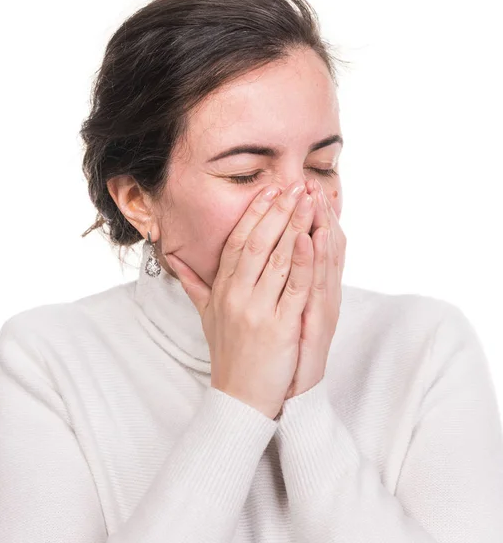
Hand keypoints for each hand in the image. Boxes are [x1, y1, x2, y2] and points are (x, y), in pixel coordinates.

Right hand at [164, 181, 316, 419]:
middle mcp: (236, 295)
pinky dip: (303, 261)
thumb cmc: (228, 353)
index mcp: (222, 289)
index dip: (254, 214)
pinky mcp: (279, 328)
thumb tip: (174, 259)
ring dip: (294, 225)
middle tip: (294, 184)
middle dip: (277, 210)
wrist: (240, 397)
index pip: (237, 241)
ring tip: (309, 199)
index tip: (269, 190)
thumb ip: (194, 283)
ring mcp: (256, 311)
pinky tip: (312, 238)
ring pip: (276, 259)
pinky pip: (293, 288)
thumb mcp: (206, 315)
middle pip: (257, 242)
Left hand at [283, 179, 345, 400]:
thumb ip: (265, 283)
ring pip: (324, 257)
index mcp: (302, 285)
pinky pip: (317, 286)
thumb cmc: (276, 348)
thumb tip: (249, 259)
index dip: (301, 215)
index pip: (306, 241)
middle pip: (319, 243)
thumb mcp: (273, 311)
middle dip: (312, 211)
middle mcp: (316, 291)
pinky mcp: (320, 321)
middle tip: (309, 181)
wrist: (286, 391)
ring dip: (321, 224)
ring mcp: (320, 305)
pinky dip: (315, 260)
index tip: (295, 187)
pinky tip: (313, 236)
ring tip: (317, 195)